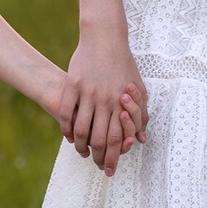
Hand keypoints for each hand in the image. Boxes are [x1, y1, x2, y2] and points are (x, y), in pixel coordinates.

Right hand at [66, 27, 148, 174]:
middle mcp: (105, 100)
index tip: (110, 169)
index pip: (116, 138)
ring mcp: (87, 92)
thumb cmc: (123, 64)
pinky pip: (65, 113)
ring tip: (81, 152)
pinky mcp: (72, 85)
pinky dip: (66, 128)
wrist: (104, 38)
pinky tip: (69, 136)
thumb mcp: (138, 88)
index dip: (113, 156)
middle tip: (96, 166)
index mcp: (122, 102)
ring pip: (80, 129)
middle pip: (98, 138)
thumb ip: (140, 114)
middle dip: (97, 157)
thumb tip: (141, 139)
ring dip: (80, 146)